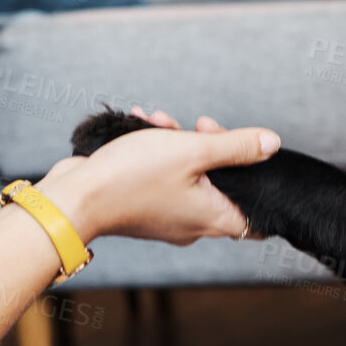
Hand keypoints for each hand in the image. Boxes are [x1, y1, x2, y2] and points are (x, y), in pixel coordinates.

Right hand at [35, 113, 277, 246]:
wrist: (76, 197)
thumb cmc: (132, 178)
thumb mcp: (192, 151)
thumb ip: (235, 147)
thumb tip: (270, 144)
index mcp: (214, 218)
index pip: (256, 214)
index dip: (253, 178)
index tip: (239, 149)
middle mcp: (192, 224)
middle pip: (219, 183)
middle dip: (207, 145)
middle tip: (194, 125)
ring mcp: (165, 217)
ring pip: (187, 175)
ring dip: (176, 142)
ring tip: (159, 120)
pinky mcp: (142, 207)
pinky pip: (160, 177)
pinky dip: (155, 151)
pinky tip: (142, 126)